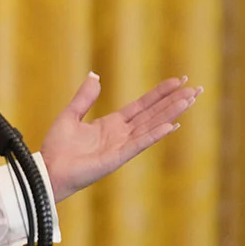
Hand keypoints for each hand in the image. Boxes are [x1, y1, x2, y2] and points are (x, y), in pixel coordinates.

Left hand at [40, 73, 201, 202]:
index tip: (177, 80)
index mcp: (111, 124)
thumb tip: (95, 75)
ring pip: (151, 126)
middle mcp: (121, 134)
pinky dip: (154, 134)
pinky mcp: (117, 158)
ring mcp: (122, 146)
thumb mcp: (70, 115)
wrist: (48, 170)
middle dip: (174, 101)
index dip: (159, 93)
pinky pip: (139, 144)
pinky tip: (170, 125)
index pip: (142, 106)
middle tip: (196, 88)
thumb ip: (84, 97)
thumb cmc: (57, 148)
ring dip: (170, 113)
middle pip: (153, 114)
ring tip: (189, 100)